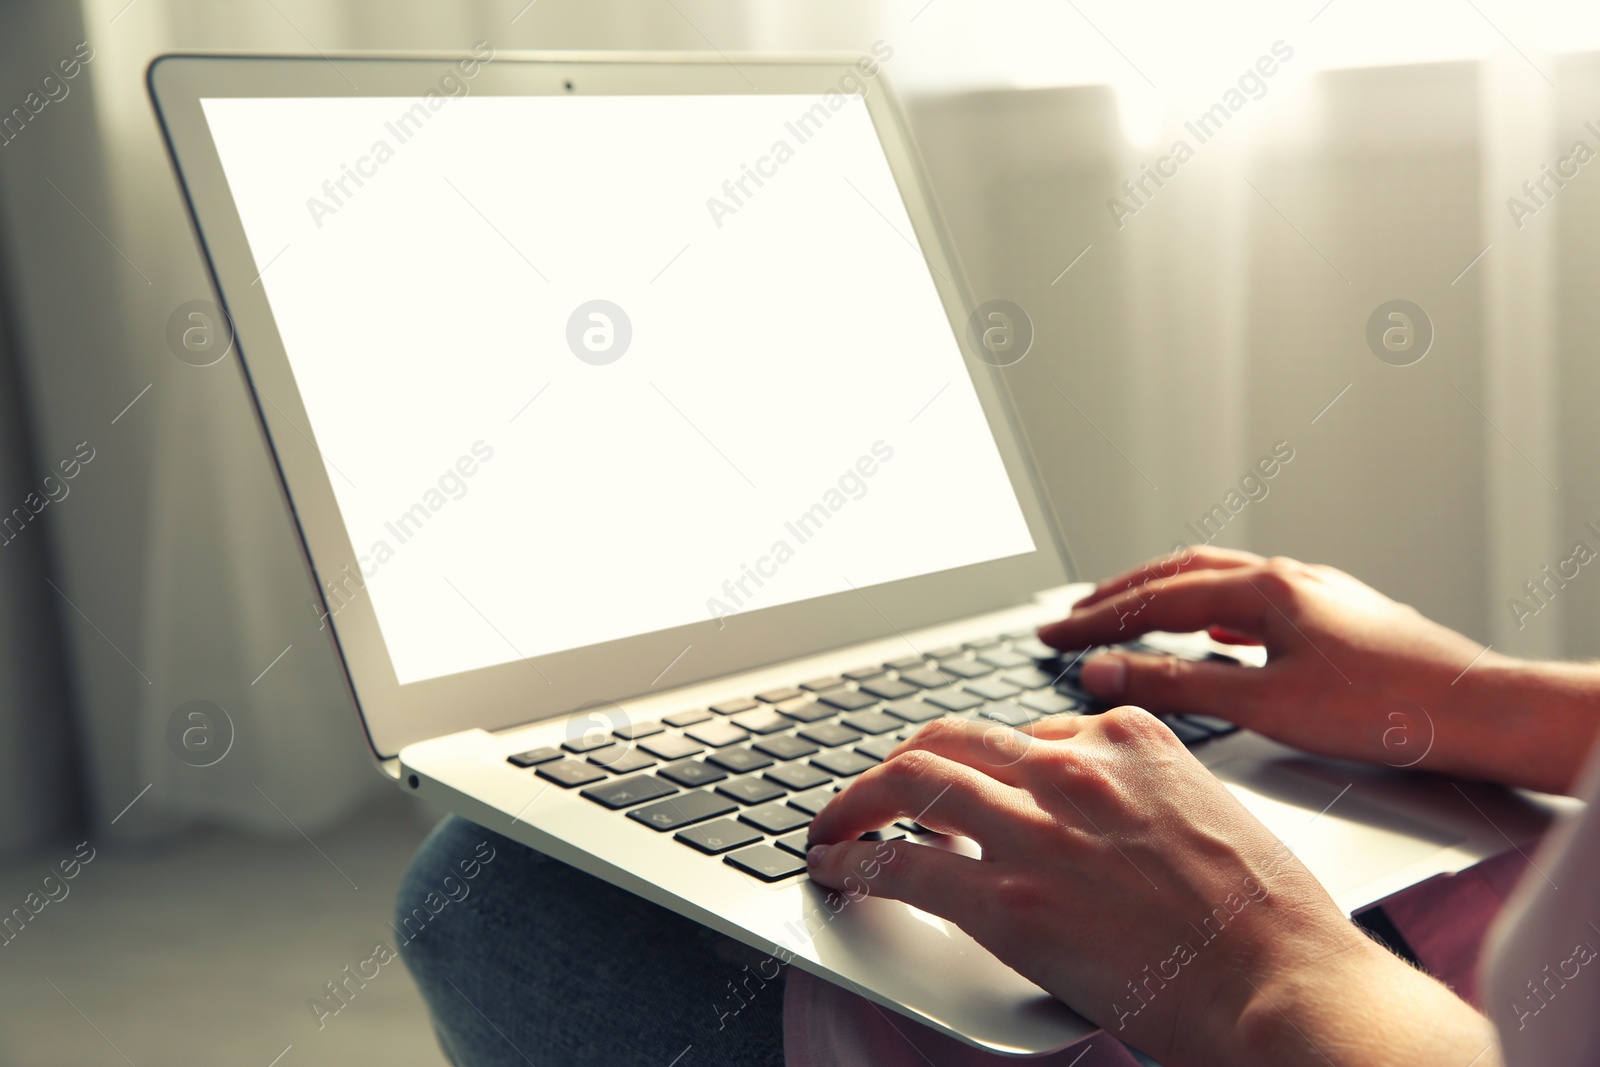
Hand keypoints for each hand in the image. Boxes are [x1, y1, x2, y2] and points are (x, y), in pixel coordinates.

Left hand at [806, 712, 1499, 1066]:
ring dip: (858, 802)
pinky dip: (857, 860)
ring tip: (834, 824)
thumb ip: (1141, 799)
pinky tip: (838, 868)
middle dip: (902, 763)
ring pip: (911, 782)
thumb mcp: (1212, 816)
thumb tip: (1095, 821)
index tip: (967, 791)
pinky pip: (904, 864)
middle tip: (877, 791)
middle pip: (952, 739)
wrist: (1284, 983)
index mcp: (1130, 740)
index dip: (989, 768)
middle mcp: (1073, 768)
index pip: (1026, 734)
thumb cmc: (1268, 918)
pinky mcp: (1009, 898)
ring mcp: (1036, 829)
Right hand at [1037, 546, 1599, 793]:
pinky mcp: (1333, 612)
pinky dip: (1209, 609)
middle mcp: (1287, 576)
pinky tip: (1210, 632)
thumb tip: (1108, 673)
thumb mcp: (1267, 704)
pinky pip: (1250, 597)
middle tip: (1070, 618)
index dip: (1097, 619)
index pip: (1156, 597)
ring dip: (1161, 595)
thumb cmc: (1388, 710)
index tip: (1052, 634)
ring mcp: (1313, 590)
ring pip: (1216, 580)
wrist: (1478, 710)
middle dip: (1118, 595)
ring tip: (1123, 615)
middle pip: (1179, 572)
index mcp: (1264, 588)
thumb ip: (1179, 684)